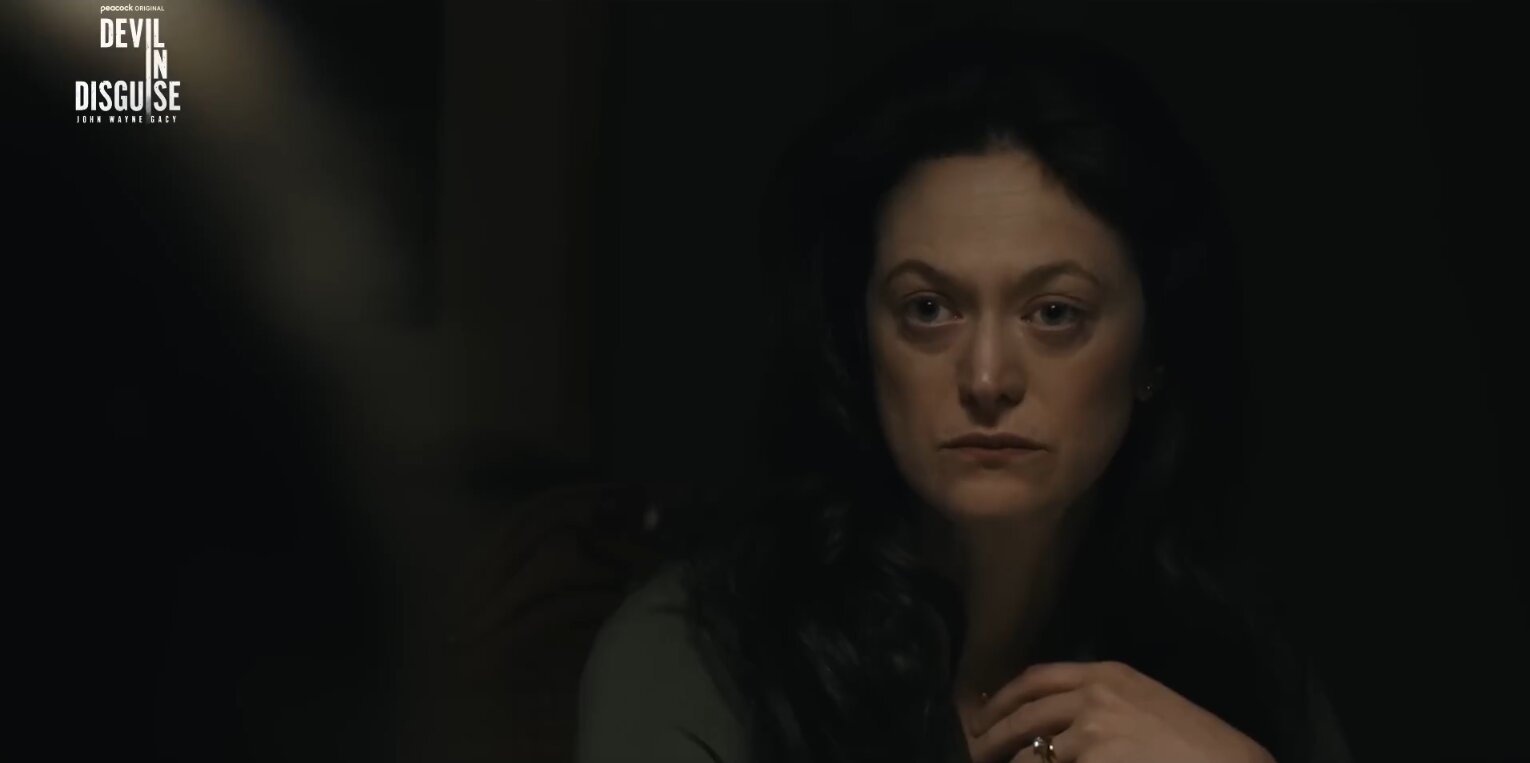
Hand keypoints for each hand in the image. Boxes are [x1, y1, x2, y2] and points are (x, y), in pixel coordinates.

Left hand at [963, 660, 1276, 762]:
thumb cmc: (1196, 744)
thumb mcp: (1146, 702)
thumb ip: (1102, 701)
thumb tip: (1059, 719)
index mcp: (1107, 674)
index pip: (1037, 678)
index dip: (1003, 696)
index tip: (983, 712)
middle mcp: (1093, 697)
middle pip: (1023, 714)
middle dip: (991, 736)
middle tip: (974, 751)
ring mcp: (1090, 734)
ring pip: (1031, 756)